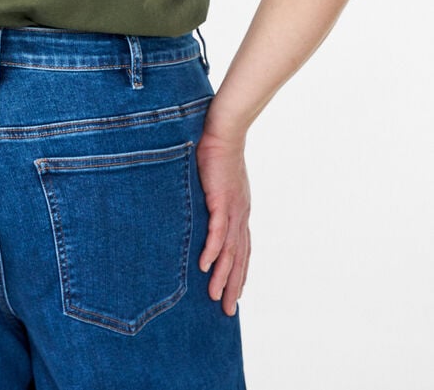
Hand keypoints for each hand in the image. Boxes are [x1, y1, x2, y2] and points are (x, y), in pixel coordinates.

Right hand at [195, 127, 251, 316]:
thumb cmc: (216, 153)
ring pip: (230, 249)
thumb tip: (198, 211)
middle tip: (226, 310)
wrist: (223, 131)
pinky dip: (213, 249)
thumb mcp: (214, 183)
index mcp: (239, 211)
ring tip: (213, 296)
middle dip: (233, 285)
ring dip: (222, 274)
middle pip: (239, 257)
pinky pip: (218, 229)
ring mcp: (232, 207)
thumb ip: (210, 200)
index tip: (234, 294)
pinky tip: (205, 265)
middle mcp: (240, 214)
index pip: (243, 249)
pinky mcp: (221, 198)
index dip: (239, 273)